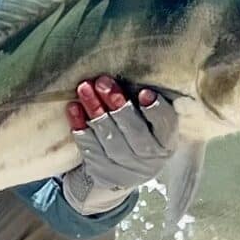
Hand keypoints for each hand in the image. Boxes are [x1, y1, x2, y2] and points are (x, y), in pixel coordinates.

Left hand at [62, 76, 177, 214]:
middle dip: (117, 104)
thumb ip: (145, 102)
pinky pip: (89, 147)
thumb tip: (136, 67)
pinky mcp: (102, 172)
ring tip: (84, 88)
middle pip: (134, 130)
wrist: (120, 172)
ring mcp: (125, 168)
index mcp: (166, 141)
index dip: (156, 110)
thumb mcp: (150, 122)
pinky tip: (73, 108)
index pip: (166, 125)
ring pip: (108, 138)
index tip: (144, 93)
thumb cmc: (137, 134)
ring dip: (95, 110)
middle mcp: (149, 158)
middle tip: (102, 82)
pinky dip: (80, 126)